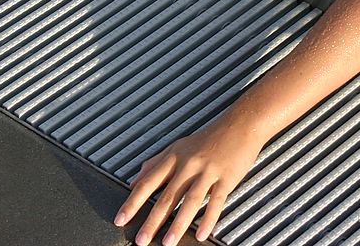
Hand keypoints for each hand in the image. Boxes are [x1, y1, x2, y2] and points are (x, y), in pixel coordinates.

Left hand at [114, 120, 263, 244]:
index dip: (132, 203)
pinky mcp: (226, 178)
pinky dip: (208, 219)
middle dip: (152, 221)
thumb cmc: (207, 139)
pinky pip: (216, 202)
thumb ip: (154, 165)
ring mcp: (207, 172)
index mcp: (173, 158)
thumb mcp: (176, 147)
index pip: (147, 183)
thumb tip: (134, 182)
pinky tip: (201, 235)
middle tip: (141, 240)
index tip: (120, 219)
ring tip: (168, 243)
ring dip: (178, 225)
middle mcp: (187, 165)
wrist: (238, 126)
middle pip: (166, 197)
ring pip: (189, 201)